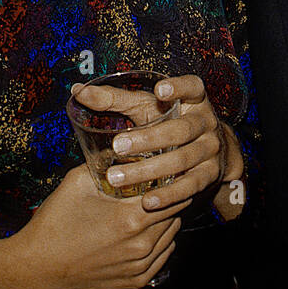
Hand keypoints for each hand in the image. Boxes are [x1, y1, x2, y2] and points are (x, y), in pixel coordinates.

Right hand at [0, 164, 181, 288]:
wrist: (36, 268)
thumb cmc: (55, 224)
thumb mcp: (78, 182)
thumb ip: (105, 162)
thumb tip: (124, 146)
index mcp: (131, 218)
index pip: (174, 192)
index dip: (173, 178)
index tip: (170, 167)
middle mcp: (141, 244)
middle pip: (176, 212)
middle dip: (171, 195)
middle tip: (163, 183)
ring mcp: (140, 265)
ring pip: (172, 233)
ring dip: (167, 218)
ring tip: (154, 204)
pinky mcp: (136, 280)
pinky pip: (164, 255)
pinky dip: (161, 240)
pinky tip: (148, 229)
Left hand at [73, 75, 244, 219]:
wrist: (209, 150)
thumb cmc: (167, 122)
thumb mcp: (147, 107)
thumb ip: (115, 99)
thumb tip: (78, 91)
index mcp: (194, 100)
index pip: (193, 87)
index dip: (179, 88)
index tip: (160, 91)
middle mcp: (206, 123)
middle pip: (182, 129)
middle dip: (150, 139)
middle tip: (118, 146)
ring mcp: (210, 150)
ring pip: (182, 160)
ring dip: (149, 170)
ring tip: (117, 178)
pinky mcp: (209, 175)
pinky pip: (189, 186)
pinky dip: (168, 195)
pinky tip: (147, 201)